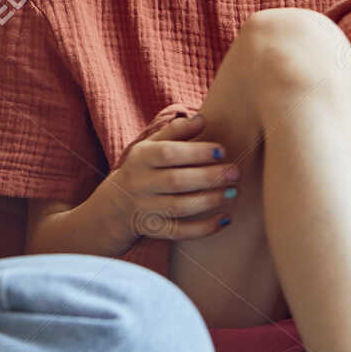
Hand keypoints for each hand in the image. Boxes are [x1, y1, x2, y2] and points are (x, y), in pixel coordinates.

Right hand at [90, 113, 239, 252]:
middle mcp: (140, 183)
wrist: (114, 206)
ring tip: (233, 192)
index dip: (196, 152)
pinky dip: (204, 228)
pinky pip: (180, 232)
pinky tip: (225, 219)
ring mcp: (145, 209)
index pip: (168, 154)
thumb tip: (202, 119)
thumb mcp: (150, 146)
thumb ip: (176, 131)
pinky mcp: (153, 230)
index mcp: (141, 158)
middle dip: (209, 177)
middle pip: (176, 181)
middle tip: (235, 172)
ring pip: (179, 207)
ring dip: (209, 200)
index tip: (222, 151)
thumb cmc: (143, 168)